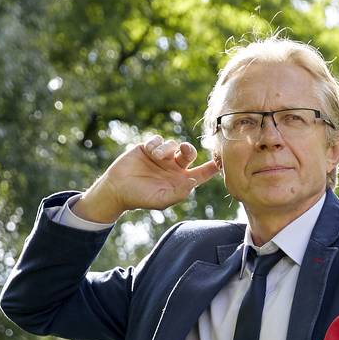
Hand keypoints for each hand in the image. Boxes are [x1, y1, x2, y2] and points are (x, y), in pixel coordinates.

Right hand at [89, 134, 220, 217]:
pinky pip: (158, 139)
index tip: (220, 161)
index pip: (201, 173)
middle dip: (189, 149)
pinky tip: (148, 152)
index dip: (212, 168)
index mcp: (181, 180)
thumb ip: (180, 191)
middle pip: (189, 153)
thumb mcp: (162, 199)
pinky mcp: (148, 147)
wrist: (117, 188)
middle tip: (184, 150)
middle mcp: (174, 167)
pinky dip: (155, 144)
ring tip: (156, 157)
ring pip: (173, 144)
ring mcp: (162, 157)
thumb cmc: (141, 198)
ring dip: (166, 148)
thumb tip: (194, 179)